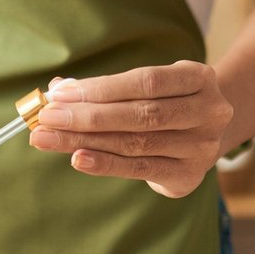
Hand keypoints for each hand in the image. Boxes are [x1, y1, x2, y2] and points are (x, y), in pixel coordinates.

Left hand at [29, 61, 233, 198]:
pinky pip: (139, 169)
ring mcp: (201, 147)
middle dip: (87, 117)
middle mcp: (208, 112)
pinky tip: (77, 158)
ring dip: (85, 140)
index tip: (59, 94)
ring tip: (48, 138)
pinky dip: (105, 163)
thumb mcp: (148, 86)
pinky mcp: (188, 175)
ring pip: (135, 143)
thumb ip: (106, 87)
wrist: (205, 134)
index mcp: (200, 78)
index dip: (101, 88)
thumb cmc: (167, 102)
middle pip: (140, 114)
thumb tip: (57, 88)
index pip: (145, 82)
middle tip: (46, 118)